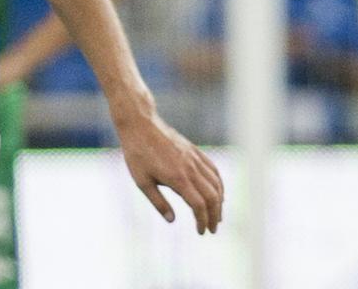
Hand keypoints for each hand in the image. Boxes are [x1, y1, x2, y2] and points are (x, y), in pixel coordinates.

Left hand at [117, 111, 222, 234]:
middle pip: (212, 196)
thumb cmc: (137, 153)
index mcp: (177, 178)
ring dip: (220, 200)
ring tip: (217, 214)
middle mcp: (190, 168)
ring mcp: (194, 157)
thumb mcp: (142, 181)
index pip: (199, 206)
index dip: (203, 221)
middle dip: (215, 215)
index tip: (201, 232)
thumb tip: (172, 220)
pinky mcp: (194, 150)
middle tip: (213, 229)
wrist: (140, 124)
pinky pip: (213, 168)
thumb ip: (158, 202)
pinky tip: (216, 191)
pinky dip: (218, 183)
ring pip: (216, 182)